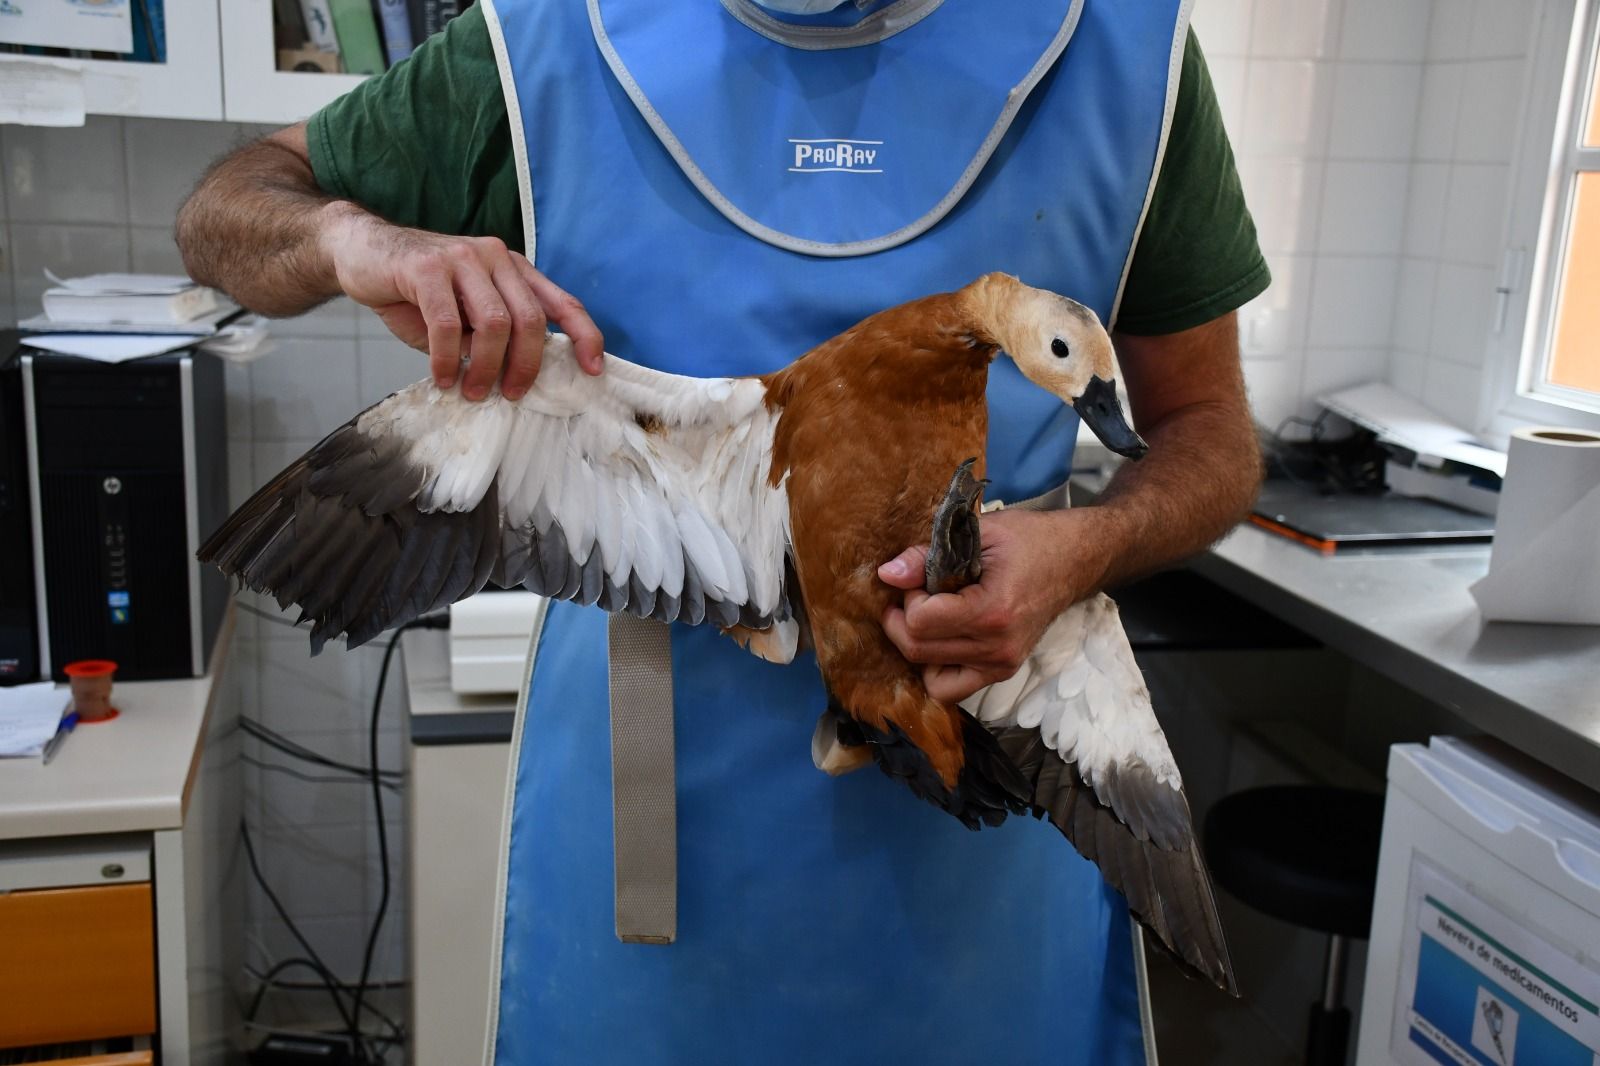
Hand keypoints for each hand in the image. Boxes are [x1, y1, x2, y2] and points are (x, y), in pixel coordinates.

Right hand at [320, 205, 604, 399]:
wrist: (362, 250)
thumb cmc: (418, 291)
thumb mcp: (464, 313)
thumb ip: (491, 336)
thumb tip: (517, 377)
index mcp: (514, 269)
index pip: (562, 302)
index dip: (584, 336)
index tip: (593, 370)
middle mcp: (495, 257)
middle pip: (531, 319)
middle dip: (525, 366)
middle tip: (511, 394)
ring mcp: (462, 257)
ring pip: (494, 323)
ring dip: (486, 366)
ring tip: (472, 391)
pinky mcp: (427, 267)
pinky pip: (447, 324)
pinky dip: (448, 359)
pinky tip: (442, 377)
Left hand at [878, 508, 1113, 701]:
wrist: (1074, 560)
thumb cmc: (1030, 540)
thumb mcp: (979, 533)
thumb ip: (928, 554)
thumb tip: (886, 574)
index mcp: (993, 611)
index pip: (921, 622)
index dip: (908, 598)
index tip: (921, 578)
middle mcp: (997, 648)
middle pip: (918, 650)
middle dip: (904, 620)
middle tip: (917, 594)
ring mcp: (1001, 665)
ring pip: (929, 673)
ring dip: (916, 643)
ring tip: (929, 615)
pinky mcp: (1002, 672)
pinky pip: (950, 689)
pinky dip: (935, 668)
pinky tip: (940, 639)